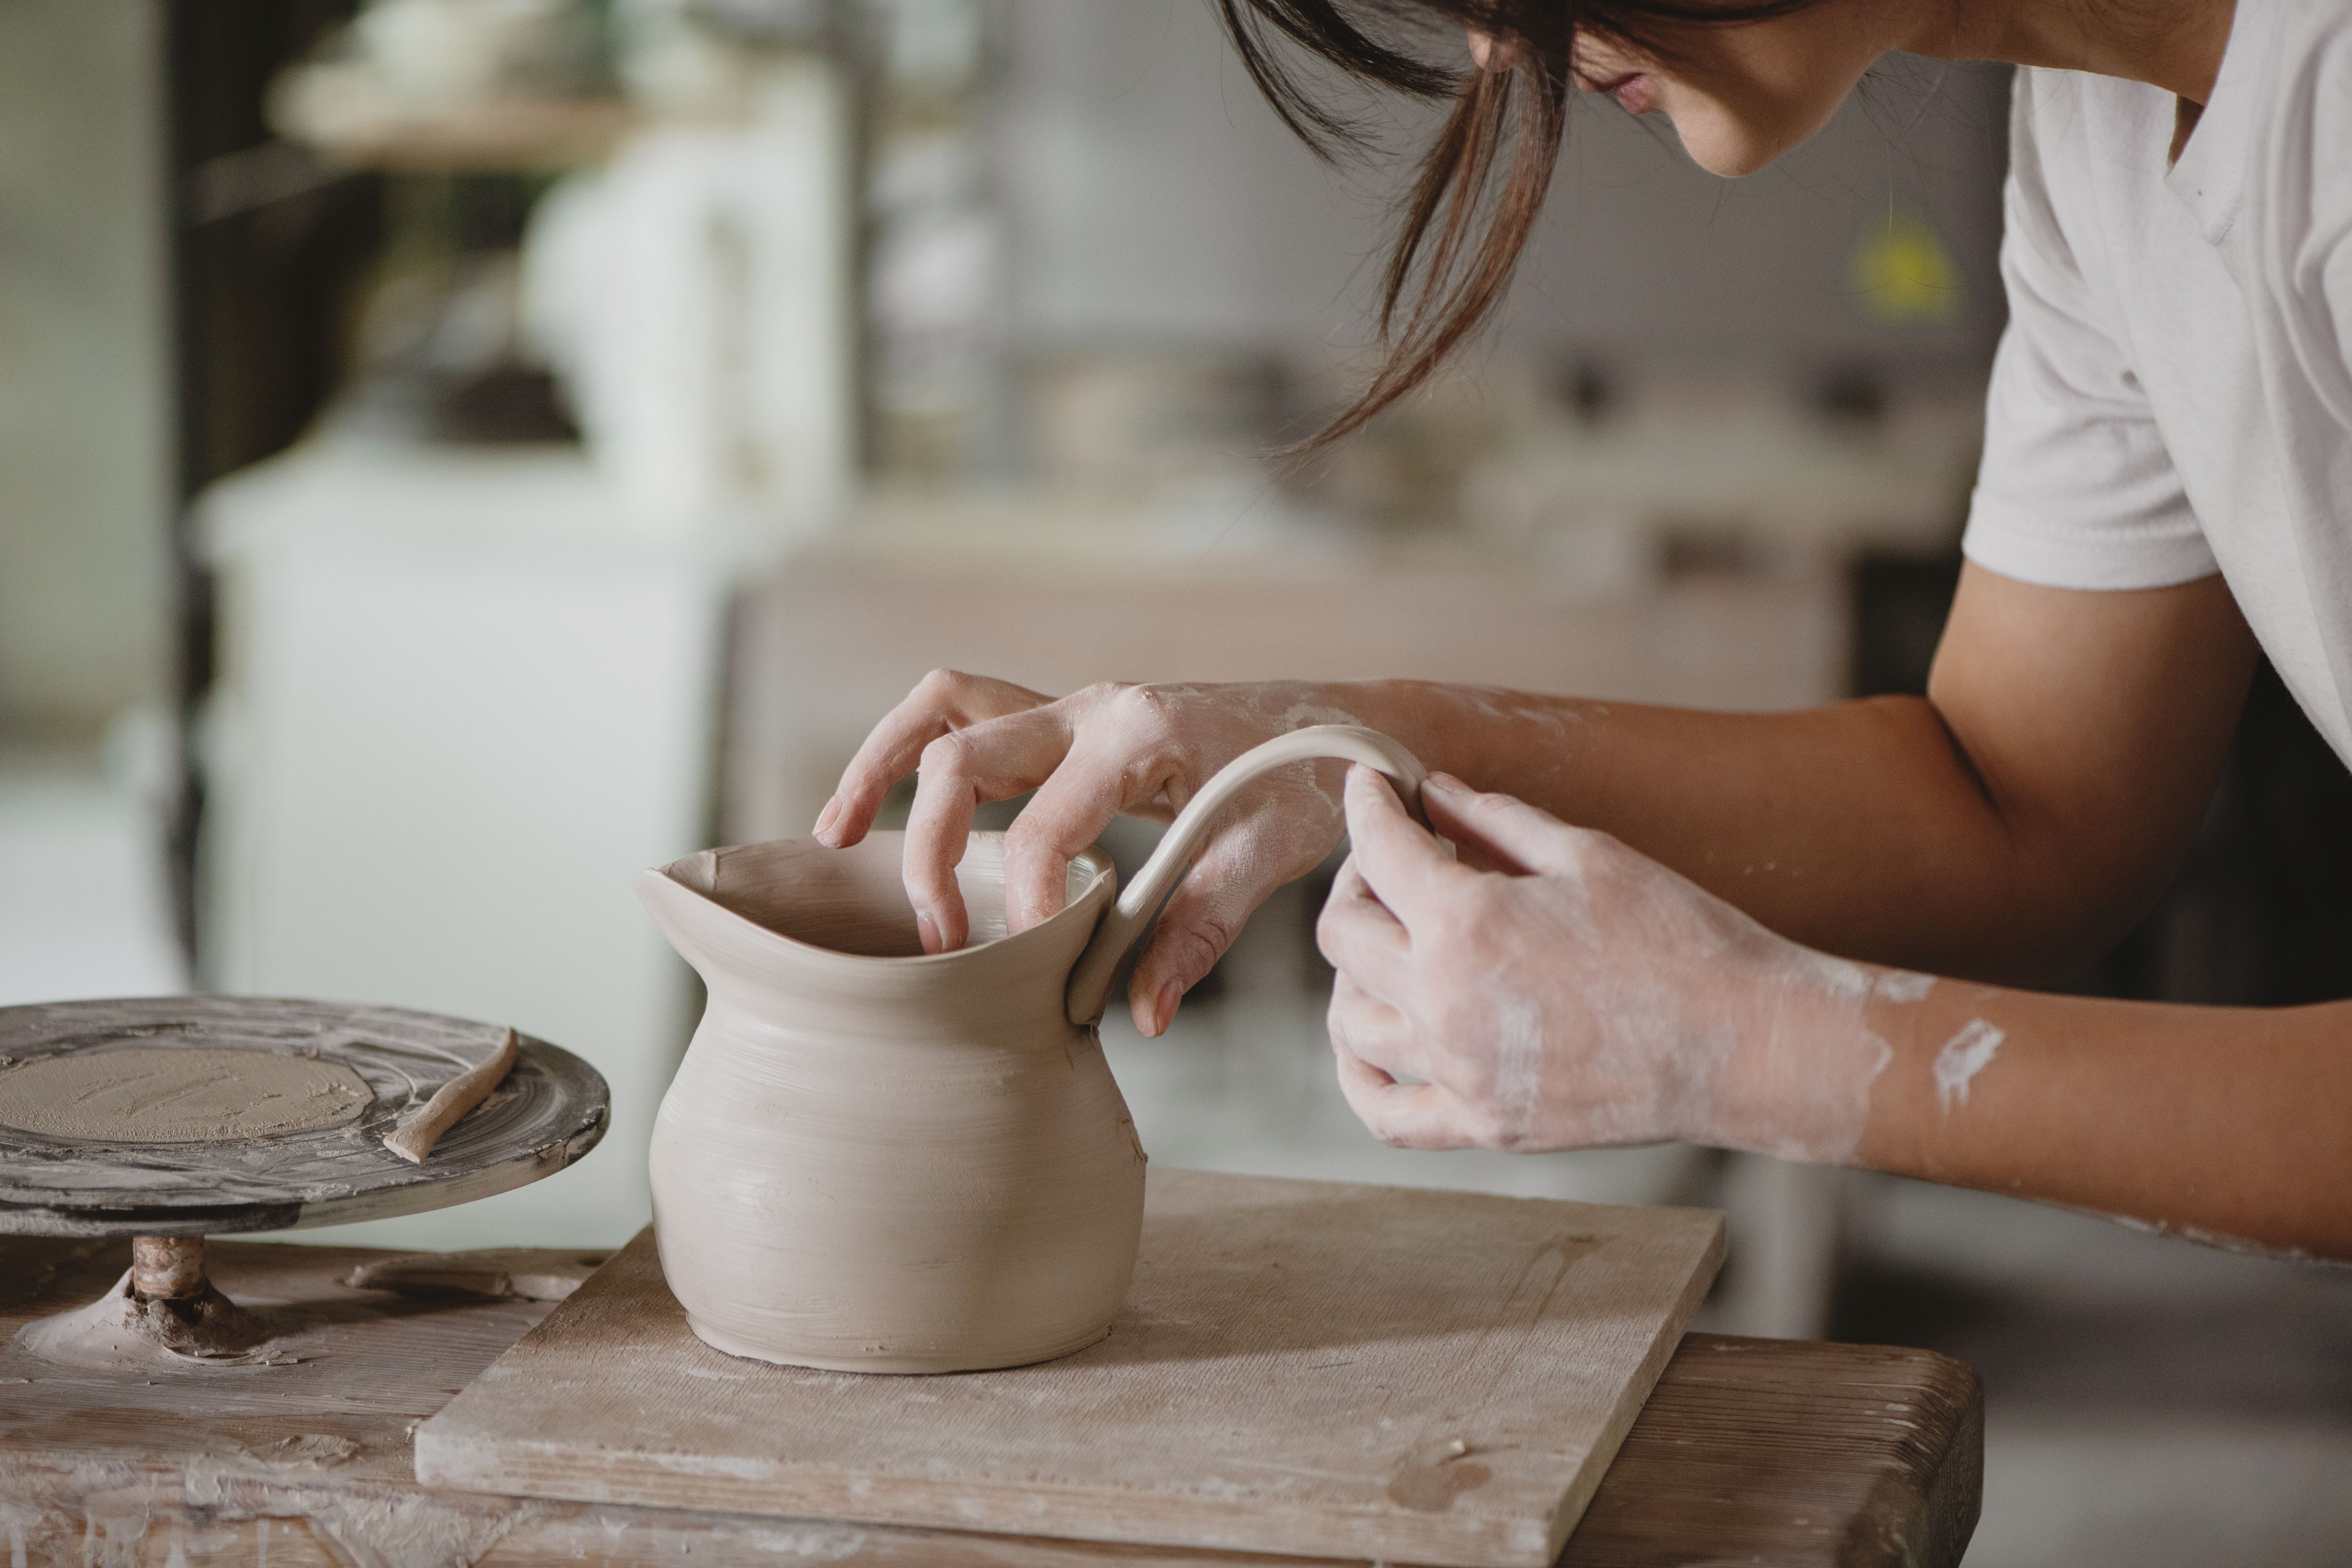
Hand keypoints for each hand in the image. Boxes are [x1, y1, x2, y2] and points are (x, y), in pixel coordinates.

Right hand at [814, 671, 1367, 1034]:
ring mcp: (1070, 707)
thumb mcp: (1268, 854)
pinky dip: (914, 755)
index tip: (1025, 965)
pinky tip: (879, 812)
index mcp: (1139, 734)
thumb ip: (1199, 931)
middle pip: (961, 758)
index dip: (1022, 904)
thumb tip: (1144, 1018)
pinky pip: (966, 717)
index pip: (1043, 827)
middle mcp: (1091, 707)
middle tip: (935, 939)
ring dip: (881, 768)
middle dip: (928, 850)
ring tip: (834, 838)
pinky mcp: (1065, 722)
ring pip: (943, 712)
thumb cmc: (1308, 781)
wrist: (1342, 724)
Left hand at [1316, 766, 1902, 1161]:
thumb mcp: (1586, 855)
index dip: (1366, 804)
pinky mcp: (1484, 1126)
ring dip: (1353, 971)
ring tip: (1389, 944)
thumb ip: (1495, 820)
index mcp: (1466, 922)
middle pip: (1342, 934)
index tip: (1369, 785)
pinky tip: (1373, 1039)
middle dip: (1355, 881)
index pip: (1378, 849)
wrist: (1744, 1044)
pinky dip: (1360, 1074)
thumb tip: (1433, 791)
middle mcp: (1443, 1002)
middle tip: (1392, 862)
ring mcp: (1459, 1073)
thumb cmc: (1679, 937)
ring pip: (1349, 1022)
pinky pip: (1383, 1112)